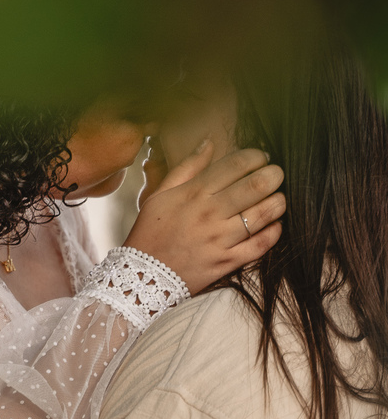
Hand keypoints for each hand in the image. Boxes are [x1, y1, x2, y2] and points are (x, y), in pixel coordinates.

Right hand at [124, 139, 283, 294]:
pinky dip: (274, 232)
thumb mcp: (160, 194)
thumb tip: (209, 142)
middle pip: (258, 185)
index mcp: (194, 193)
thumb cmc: (151, 231)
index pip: (237, 164)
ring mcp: (220, 239)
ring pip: (266, 213)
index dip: (256, 156)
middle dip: (274, 175)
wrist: (141, 276)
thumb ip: (187, 167)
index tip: (260, 158)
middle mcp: (210, 213)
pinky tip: (272, 224)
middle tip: (274, 175)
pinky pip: (262, 244)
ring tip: (275, 199)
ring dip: (278, 201)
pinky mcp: (227, 262)